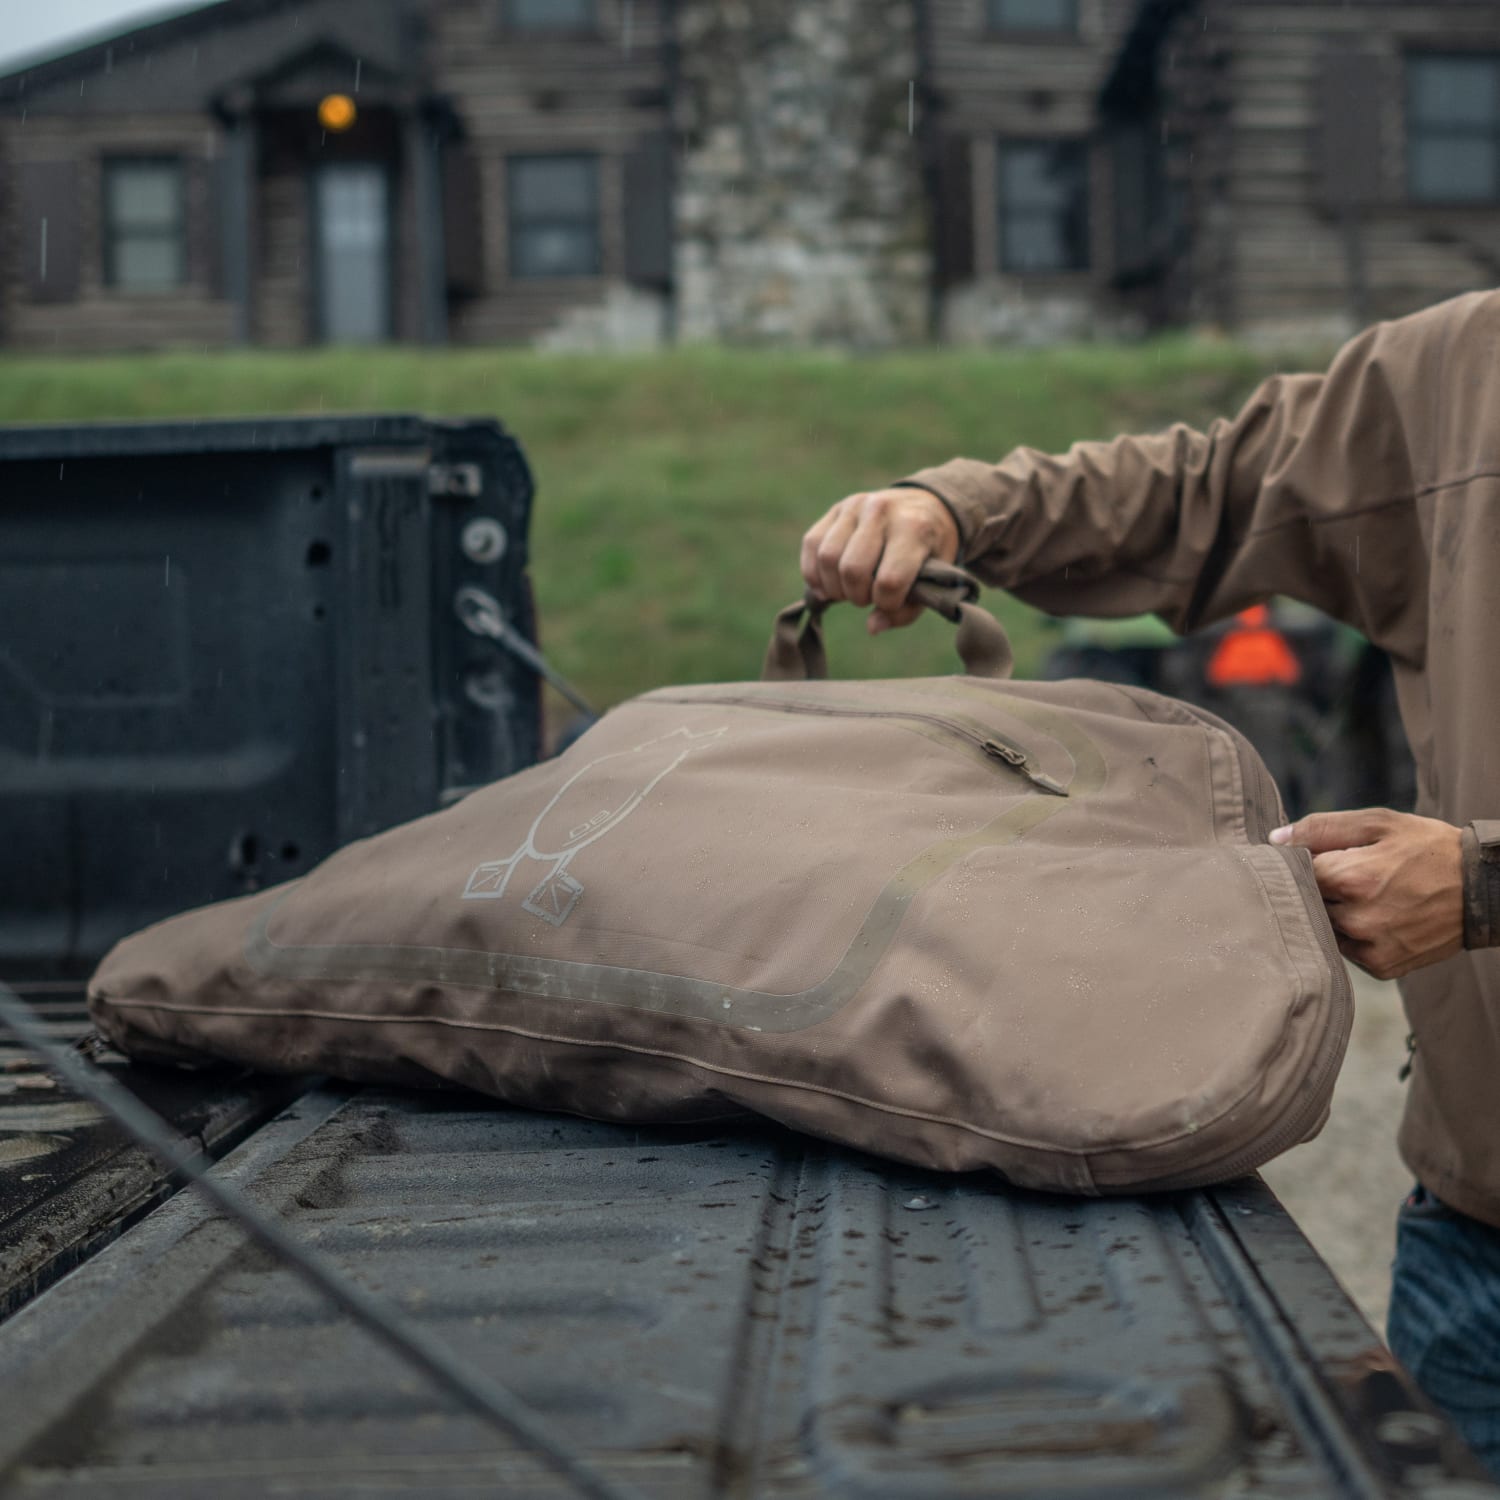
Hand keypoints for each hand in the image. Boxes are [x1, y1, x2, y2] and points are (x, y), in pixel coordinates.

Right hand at [800, 489, 959, 634]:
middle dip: (857, 597)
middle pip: (852, 569)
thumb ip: (907, 610)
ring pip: (827, 557)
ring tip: (849, 591)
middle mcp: (881, 510)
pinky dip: (814, 573)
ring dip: (834, 587)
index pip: (889, 580)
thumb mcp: (934, 579)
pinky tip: (829, 584)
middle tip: (868, 598)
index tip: (891, 602)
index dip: (887, 603)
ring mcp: (855, 506)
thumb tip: (872, 626)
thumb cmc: (929, 550)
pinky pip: (811, 545)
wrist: (925, 505)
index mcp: (915, 527)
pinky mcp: (835, 510)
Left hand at [1269, 809, 1463, 979]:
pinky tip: (1375, 916)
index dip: (1301, 862)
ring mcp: (1369, 946)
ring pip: (1323, 927)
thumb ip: (1322, 828)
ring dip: (1332, 912)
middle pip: (1307, 902)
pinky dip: (1352, 934)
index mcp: (1351, 878)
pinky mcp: (1382, 966)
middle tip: (1347, 877)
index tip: (1316, 857)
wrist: (1482, 890)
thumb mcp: (1379, 823)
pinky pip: (1346, 949)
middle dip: (1318, 889)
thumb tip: (1275, 839)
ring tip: (1365, 896)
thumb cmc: (1428, 848)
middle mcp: (1356, 917)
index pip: (1293, 872)